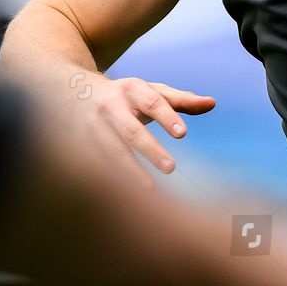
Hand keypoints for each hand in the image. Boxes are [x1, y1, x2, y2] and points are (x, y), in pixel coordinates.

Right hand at [77, 75, 214, 186]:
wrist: (74, 90)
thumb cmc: (125, 95)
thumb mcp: (150, 91)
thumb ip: (181, 100)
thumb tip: (212, 103)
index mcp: (131, 89)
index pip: (153, 102)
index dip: (167, 117)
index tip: (183, 133)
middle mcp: (110, 106)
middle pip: (131, 130)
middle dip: (150, 149)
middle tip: (171, 167)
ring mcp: (92, 126)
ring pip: (111, 151)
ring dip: (129, 171)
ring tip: (149, 190)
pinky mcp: (79, 144)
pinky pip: (96, 165)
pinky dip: (109, 179)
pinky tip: (124, 196)